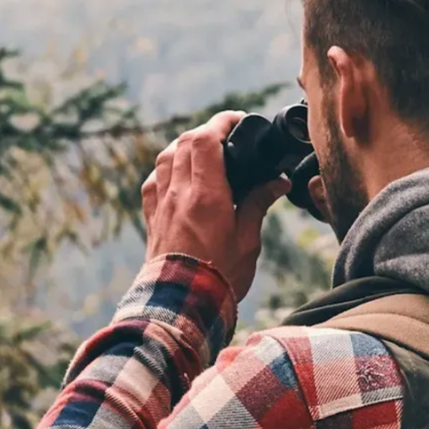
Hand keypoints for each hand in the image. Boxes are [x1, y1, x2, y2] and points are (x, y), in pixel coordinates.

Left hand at [141, 111, 287, 304]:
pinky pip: (152, 182)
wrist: (182, 307)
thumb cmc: (219, 277)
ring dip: (184, 146)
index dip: (222, 122)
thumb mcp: (248, 241)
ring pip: (166, 157)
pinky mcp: (152, 219)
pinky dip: (165, 170)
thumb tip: (276, 182)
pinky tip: (176, 178)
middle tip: (226, 137)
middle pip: (185, 141)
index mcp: (206, 195)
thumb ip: (258, 205)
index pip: (206, 138)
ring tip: (202, 153)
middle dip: (206, 131)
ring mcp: (161, 205)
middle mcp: (179, 193)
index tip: (238, 121)